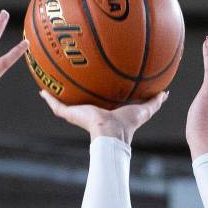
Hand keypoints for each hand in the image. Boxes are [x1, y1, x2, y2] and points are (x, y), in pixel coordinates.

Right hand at [39, 89, 167, 144]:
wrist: (111, 132)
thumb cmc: (127, 124)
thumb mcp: (144, 109)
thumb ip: (154, 101)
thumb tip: (166, 92)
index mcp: (103, 112)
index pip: (98, 101)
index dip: (96, 92)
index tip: (94, 81)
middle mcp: (89, 113)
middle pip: (78, 101)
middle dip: (73, 90)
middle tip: (68, 75)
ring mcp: (77, 114)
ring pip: (64, 103)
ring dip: (56, 94)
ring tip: (48, 80)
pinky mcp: (70, 114)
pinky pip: (56, 105)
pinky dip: (48, 98)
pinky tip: (41, 89)